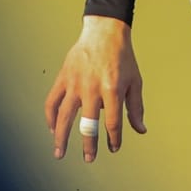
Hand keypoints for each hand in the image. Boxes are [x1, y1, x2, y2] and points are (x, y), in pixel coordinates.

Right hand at [44, 15, 145, 162]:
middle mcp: (92, 89)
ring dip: (61, 137)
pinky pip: (52, 101)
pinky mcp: (63, 78)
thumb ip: (135, 108)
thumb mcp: (135, 82)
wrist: (104, 32)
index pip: (112, 122)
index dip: (114, 139)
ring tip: (59, 153)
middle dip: (89, 145)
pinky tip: (52, 128)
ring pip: (64, 116)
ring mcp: (75, 83)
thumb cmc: (123, 58)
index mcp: (112, 90)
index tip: (113, 148)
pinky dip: (50, 116)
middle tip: (89, 159)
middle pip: (87, 124)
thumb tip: (140, 130)